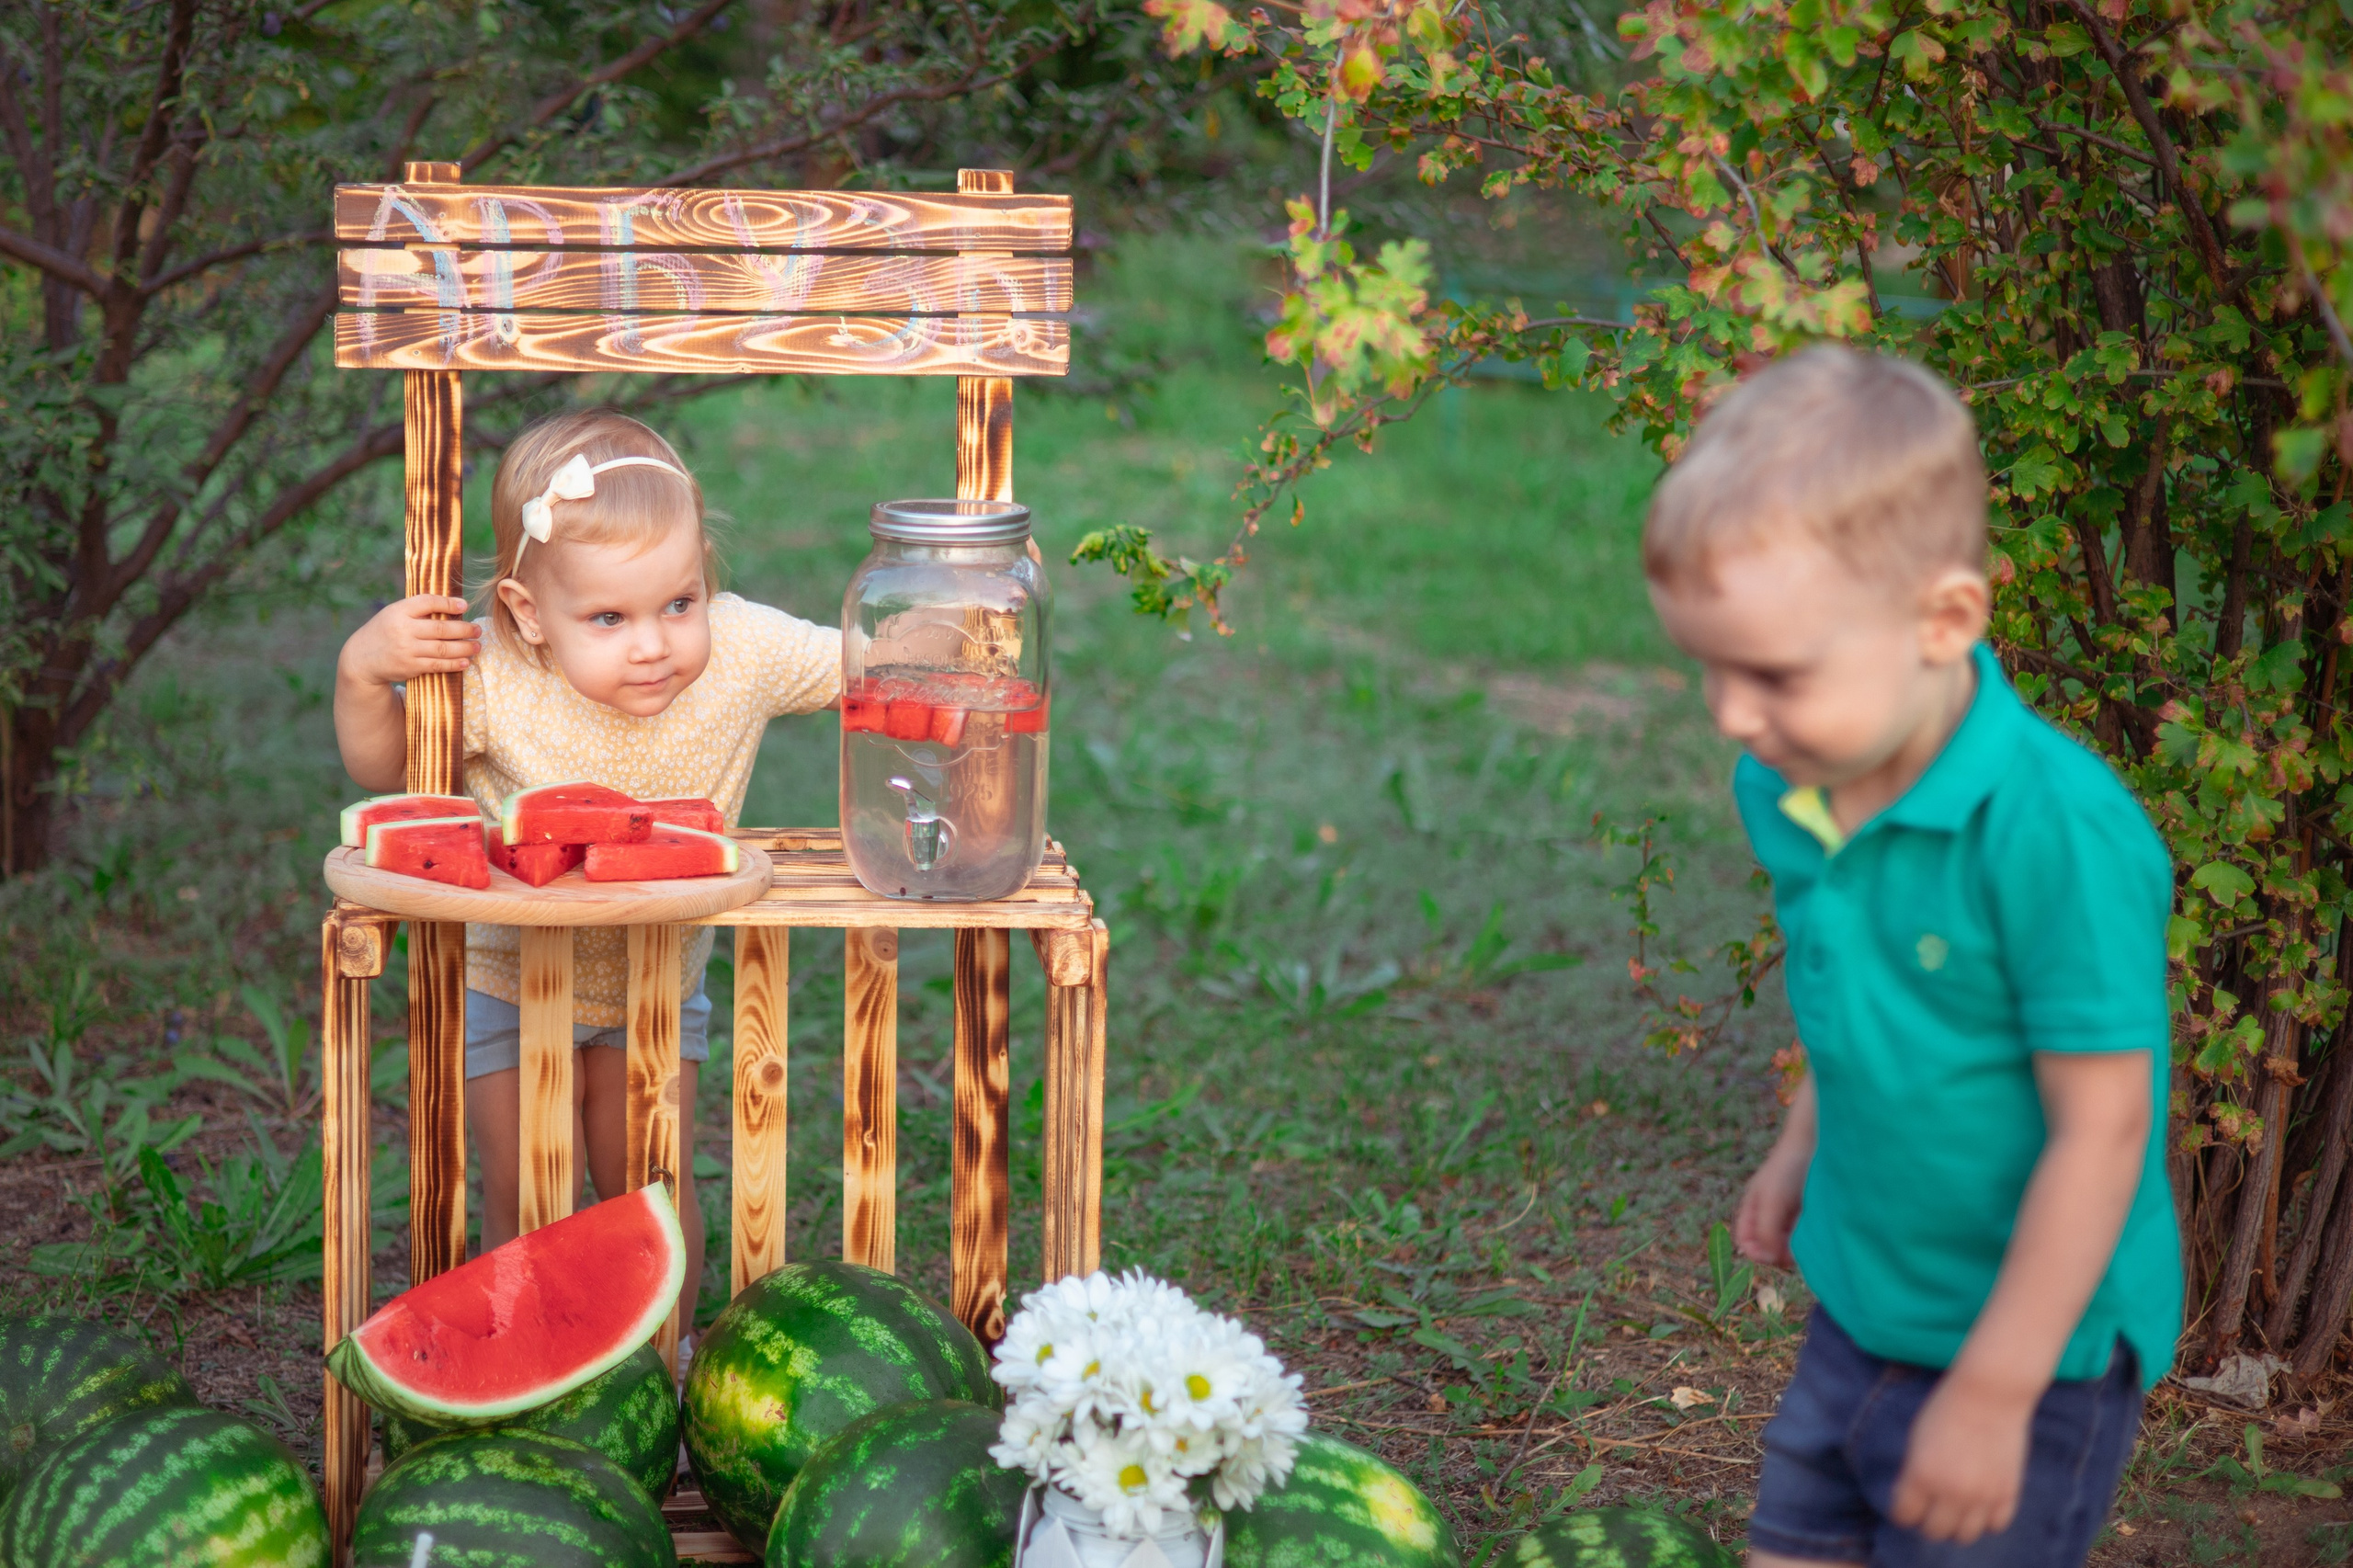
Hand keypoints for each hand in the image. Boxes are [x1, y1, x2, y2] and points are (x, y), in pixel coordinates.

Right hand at [339, 595, 478, 685]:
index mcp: (399, 611)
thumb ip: (417, 609)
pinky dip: (454, 663)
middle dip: (464, 629)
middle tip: (478, 630)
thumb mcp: (394, 614)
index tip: (465, 606)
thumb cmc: (385, 631)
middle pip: (441, 628)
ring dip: (464, 648)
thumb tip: (454, 606)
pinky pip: (437, 665)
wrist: (362, 659)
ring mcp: (407, 649)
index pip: (427, 602)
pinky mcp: (410, 667)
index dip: (448, 603)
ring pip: (443, 648)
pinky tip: (465, 661)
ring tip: (477, 646)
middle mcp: (403, 629)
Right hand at [1734, 1141, 1806, 1267]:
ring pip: (1785, 1242)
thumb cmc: (1789, 1169)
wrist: (1816, 1144)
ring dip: (1793, 1247)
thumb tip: (1768, 1258)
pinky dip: (1805, 1238)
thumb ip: (1766, 1230)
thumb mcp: (1772, 1201)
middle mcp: (1767, 1212)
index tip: (1774, 1256)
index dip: (1757, 1253)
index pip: (1746, 1241)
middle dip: (1777, 1253)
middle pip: (1766, 1245)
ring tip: (1805, 1242)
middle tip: (1794, 1255)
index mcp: (1752, 1207)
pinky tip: (1814, 1233)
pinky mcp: (1806, 1211)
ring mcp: (1787, 1212)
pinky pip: (1801, 1234)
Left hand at [1890, 1370, 2033, 1543]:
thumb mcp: (1916, 1440)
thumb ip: (1913, 1473)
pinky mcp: (2008, 1493)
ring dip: (1957, 1526)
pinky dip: (1986, 1520)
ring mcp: (1982, 1496)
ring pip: (1965, 1536)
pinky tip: (1980, 1505)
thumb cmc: (1946, 1410)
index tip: (1905, 1507)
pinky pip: (1995, 1525)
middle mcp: (1951, 1492)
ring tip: (1954, 1511)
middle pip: (1935, 1532)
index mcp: (1921, 1476)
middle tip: (1930, 1510)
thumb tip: (1911, 1499)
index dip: (1902, 1512)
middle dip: (1928, 1522)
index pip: (1905, 1516)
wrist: (1989, 1394)